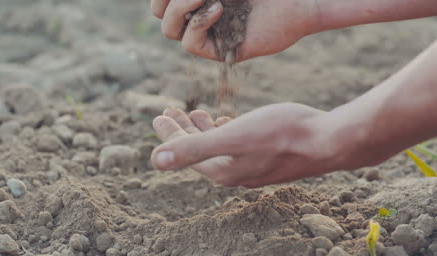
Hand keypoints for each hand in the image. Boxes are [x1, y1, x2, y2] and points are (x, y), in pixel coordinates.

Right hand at [150, 0, 319, 61]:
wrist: (296, 3)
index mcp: (198, 0)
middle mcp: (199, 15)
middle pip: (159, 13)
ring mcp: (209, 34)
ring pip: (169, 29)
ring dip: (180, 7)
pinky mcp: (221, 51)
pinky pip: (190, 42)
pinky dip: (198, 22)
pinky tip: (219, 8)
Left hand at [150, 104, 341, 187]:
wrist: (329, 140)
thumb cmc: (282, 135)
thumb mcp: (233, 138)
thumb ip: (194, 149)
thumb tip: (156, 161)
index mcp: (223, 171)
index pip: (186, 154)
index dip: (169, 134)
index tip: (158, 115)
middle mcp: (236, 174)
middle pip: (199, 152)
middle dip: (182, 131)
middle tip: (169, 111)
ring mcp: (254, 167)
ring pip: (218, 148)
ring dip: (203, 131)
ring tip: (194, 113)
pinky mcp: (268, 157)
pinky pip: (237, 146)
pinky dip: (225, 132)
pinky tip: (227, 121)